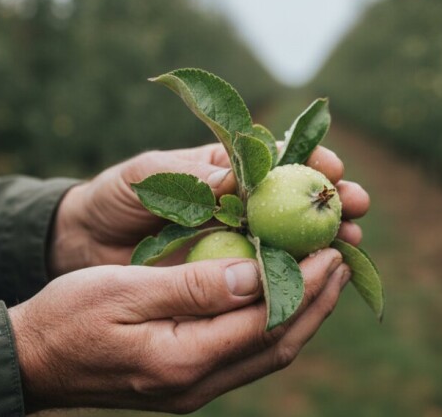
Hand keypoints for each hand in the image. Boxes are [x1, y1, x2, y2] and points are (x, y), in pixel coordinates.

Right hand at [9, 249, 349, 412]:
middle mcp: (196, 384)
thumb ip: (193, 285)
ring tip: (326, 275)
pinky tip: (281, 297)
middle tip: (342, 257)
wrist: (30, 361)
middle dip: (317, 301)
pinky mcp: (187, 383)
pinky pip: (246, 355)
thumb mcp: (124, 289)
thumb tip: (256, 274)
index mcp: (182, 359)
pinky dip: (273, 325)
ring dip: (302, 314)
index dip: (304, 284)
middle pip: (277, 344)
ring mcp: (193, 390)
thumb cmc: (67, 316)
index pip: (264, 321)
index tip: (330, 249)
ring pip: (266, 353)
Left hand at [50, 143, 369, 275]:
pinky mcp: (230, 279)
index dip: (311, 160)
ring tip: (351, 241)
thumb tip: (233, 178)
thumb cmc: (116, 197)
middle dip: (333, 200)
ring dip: (326, 240)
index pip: (280, 161)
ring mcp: (241, 244)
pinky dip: (298, 278)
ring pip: (295, 241)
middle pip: (300, 201)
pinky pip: (271, 278)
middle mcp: (244, 206)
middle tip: (356, 205)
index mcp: (229, 171)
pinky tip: (320, 281)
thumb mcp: (146, 176)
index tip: (331, 165)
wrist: (85, 242)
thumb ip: (187, 173)